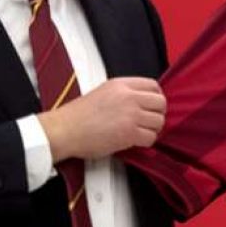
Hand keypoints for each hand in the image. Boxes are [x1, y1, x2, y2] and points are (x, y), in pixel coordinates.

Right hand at [38, 77, 165, 161]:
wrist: (65, 130)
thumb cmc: (79, 115)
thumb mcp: (104, 92)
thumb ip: (124, 93)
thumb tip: (141, 101)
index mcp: (122, 84)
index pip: (153, 86)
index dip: (156, 97)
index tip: (153, 106)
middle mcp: (129, 96)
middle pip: (161, 103)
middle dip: (157, 114)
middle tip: (149, 122)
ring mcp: (131, 114)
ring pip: (159, 121)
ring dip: (153, 129)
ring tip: (141, 132)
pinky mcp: (129, 133)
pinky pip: (151, 137)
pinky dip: (146, 142)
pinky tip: (136, 142)